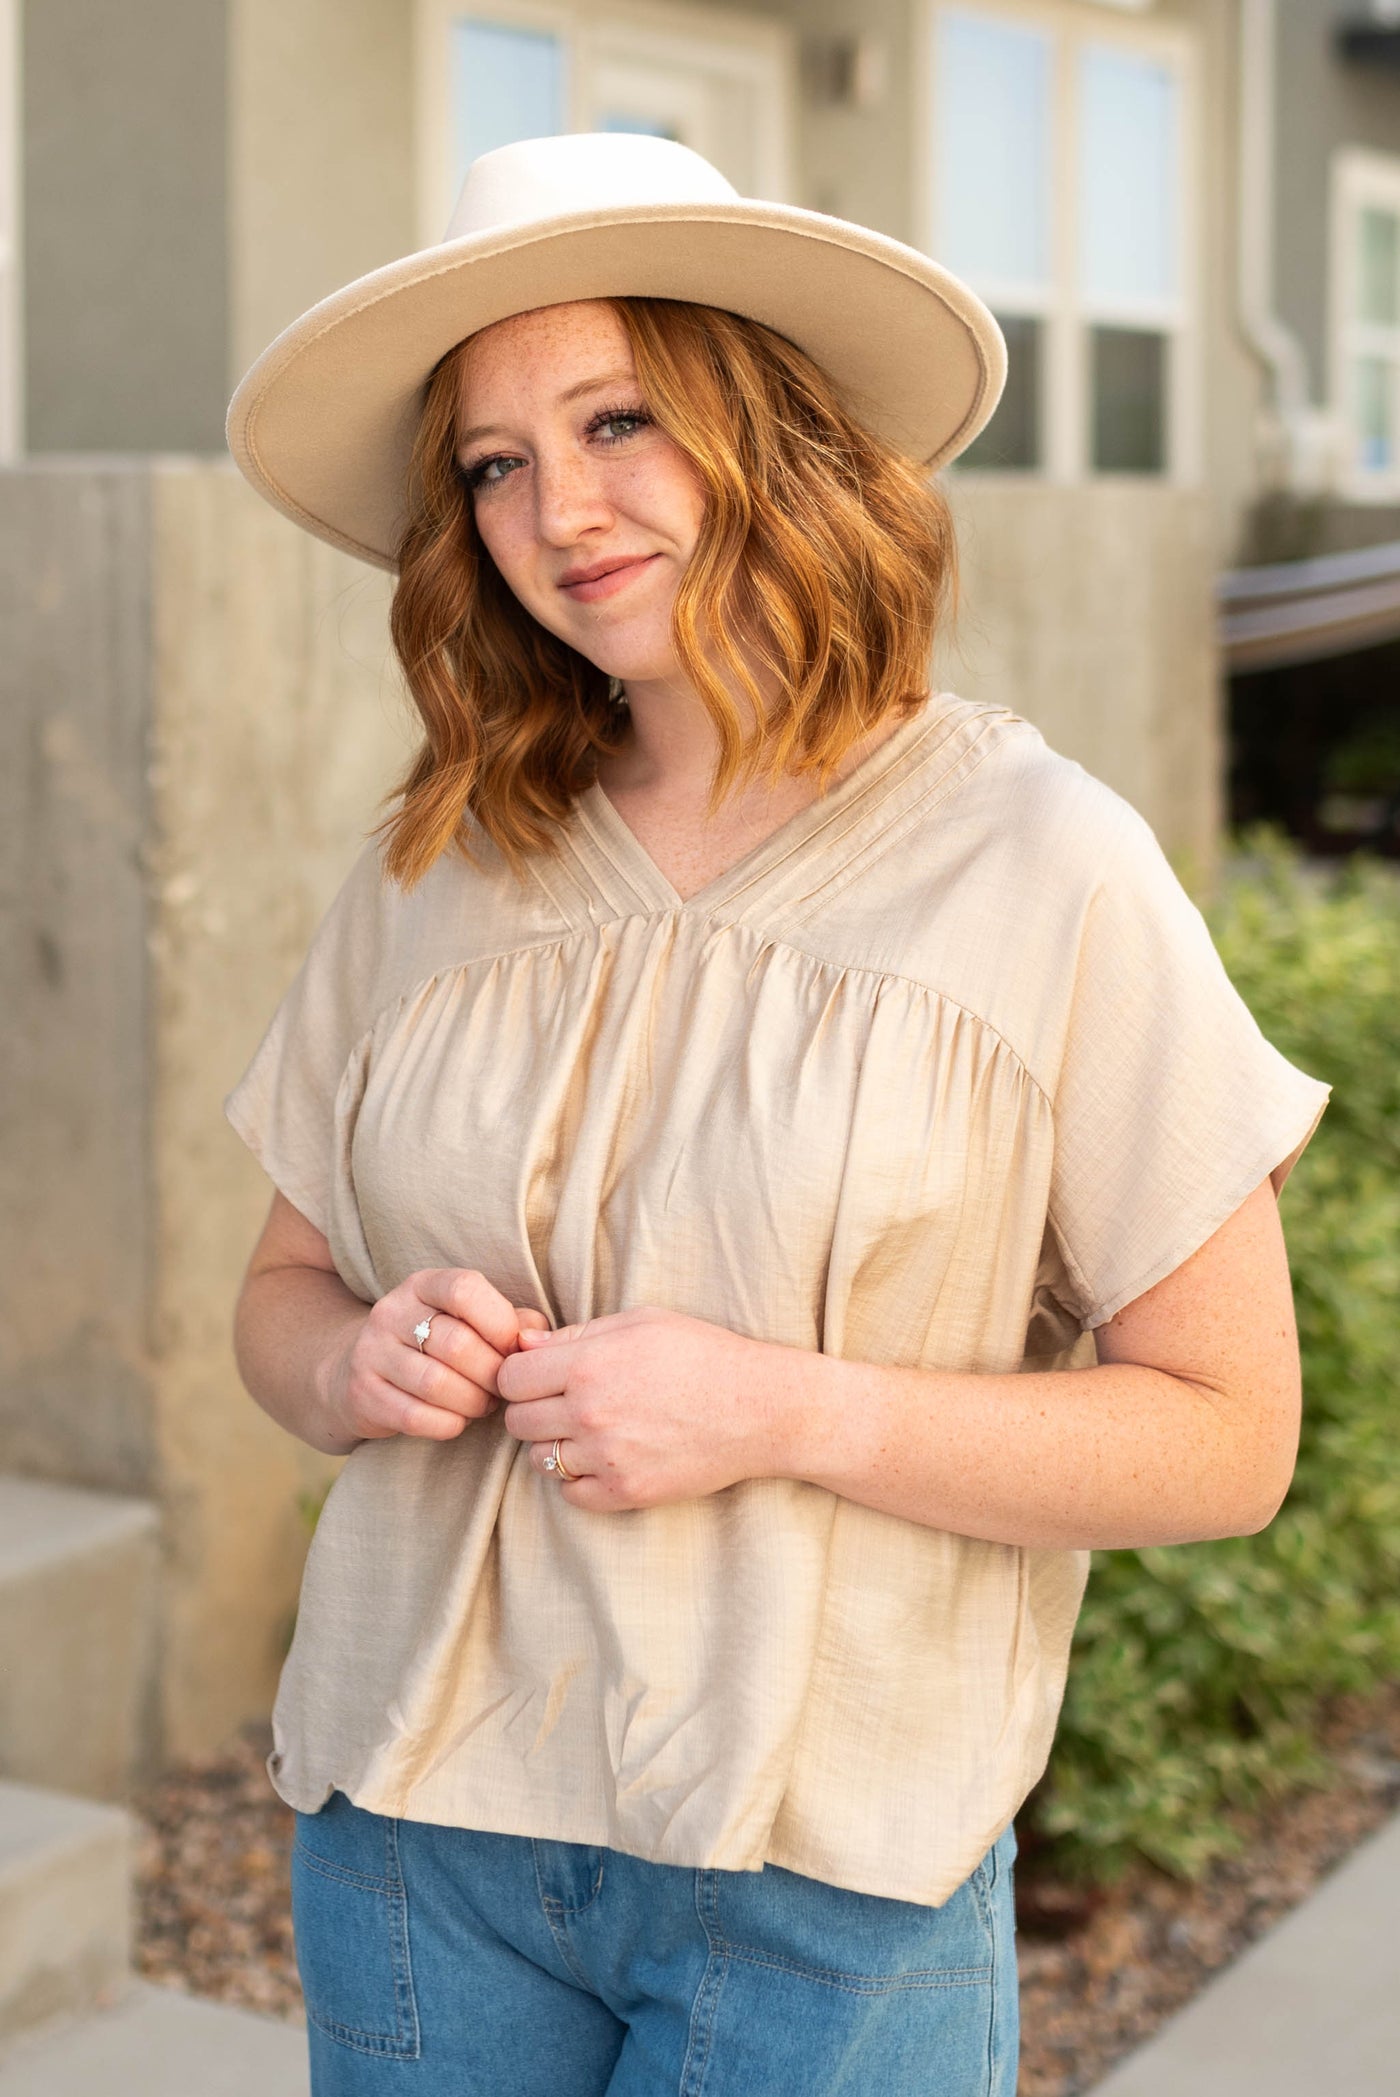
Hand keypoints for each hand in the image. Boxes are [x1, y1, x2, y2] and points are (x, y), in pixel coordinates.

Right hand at [321, 1269, 549, 1446]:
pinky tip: (456, 1420)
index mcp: (423, 1284)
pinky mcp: (362, 1394)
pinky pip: (415, 1417)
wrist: (361, 1372)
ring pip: (436, 1384)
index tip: (512, 1349)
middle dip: (492, 1374)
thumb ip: (510, 1321)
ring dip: (473, 1402)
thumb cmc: (436, 1346)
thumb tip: (537, 1338)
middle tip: (502, 1388)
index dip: (500, 1323)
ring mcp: (370, 1352)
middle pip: (457, 1344)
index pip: (465, 1289)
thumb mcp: (469, 1321)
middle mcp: (391, 1311)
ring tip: (482, 1404)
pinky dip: (448, 1424)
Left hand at [496, 1306, 778, 1510]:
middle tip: (563, 1403)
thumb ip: (577, 1333)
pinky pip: (570, 1494)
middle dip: (533, 1410)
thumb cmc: (703, 1354)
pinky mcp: (626, 1493)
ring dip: (554, 1445)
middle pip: (516, 1421)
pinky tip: (604, 1457)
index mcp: (588, 1365)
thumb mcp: (641, 1322)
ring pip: (539, 1459)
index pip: (509, 1378)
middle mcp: (590, 1413)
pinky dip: (579, 1479)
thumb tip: (524, 1343)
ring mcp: (606, 1458)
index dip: (520, 1375)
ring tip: (590, 1430)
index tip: (541, 1376)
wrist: (759, 1408)